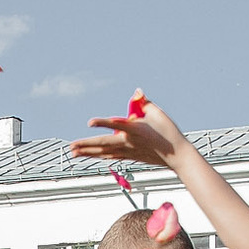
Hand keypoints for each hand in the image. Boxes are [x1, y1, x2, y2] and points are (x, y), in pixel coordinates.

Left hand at [69, 90, 192, 171]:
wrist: (177, 156)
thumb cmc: (169, 132)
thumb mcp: (158, 113)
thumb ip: (144, 102)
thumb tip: (137, 92)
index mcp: (135, 130)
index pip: (116, 124)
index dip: (103, 123)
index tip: (90, 122)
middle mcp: (129, 142)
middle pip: (103, 144)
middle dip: (86, 145)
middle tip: (70, 146)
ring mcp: (128, 151)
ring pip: (104, 152)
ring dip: (88, 152)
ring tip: (73, 152)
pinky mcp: (130, 156)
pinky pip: (110, 156)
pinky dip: (99, 155)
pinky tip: (90, 156)